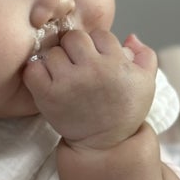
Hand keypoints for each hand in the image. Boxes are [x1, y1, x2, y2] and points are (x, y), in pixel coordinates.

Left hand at [23, 30, 156, 149]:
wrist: (105, 145)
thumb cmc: (124, 111)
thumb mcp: (146, 83)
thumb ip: (145, 55)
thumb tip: (130, 37)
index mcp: (118, 63)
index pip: (99, 34)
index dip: (97, 46)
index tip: (97, 60)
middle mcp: (94, 70)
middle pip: (74, 37)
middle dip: (75, 48)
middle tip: (77, 64)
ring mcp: (69, 82)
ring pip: (53, 52)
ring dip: (56, 62)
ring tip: (64, 76)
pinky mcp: (49, 96)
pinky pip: (33, 69)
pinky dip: (36, 72)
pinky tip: (47, 81)